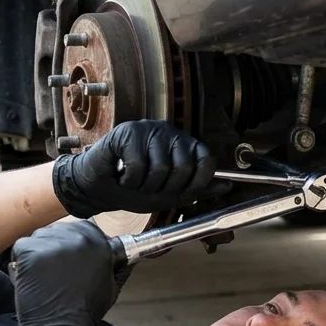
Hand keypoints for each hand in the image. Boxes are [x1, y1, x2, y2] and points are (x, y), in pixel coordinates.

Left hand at [10, 221, 118, 325]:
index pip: (84, 229)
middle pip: (61, 231)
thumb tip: (120, 253)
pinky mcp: (28, 251)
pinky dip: (23, 262)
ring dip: (40, 253)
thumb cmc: (86, 311)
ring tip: (45, 277)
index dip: (76, 244)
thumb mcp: (112, 284)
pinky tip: (33, 278)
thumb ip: (115, 263)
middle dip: (58, 248)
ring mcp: (49, 242)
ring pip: (40, 238)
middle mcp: (75, 236)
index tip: (74, 258)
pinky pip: (22, 248)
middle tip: (58, 271)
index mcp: (98, 241)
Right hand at [51, 120, 227, 218]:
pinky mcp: (127, 132)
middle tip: (150, 189)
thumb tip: (226, 187)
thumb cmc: (134, 190)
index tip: (183, 192)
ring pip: (160, 168)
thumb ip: (197, 190)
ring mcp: (148, 130)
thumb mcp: (170, 196)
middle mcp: (169, 133)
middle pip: (183, 167)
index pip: (205, 159)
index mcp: (183, 146)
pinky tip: (123, 177)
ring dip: (145, 186)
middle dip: (165, 189)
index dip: (198, 182)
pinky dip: (129, 180)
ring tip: (135, 183)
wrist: (99, 190)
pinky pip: (138, 165)